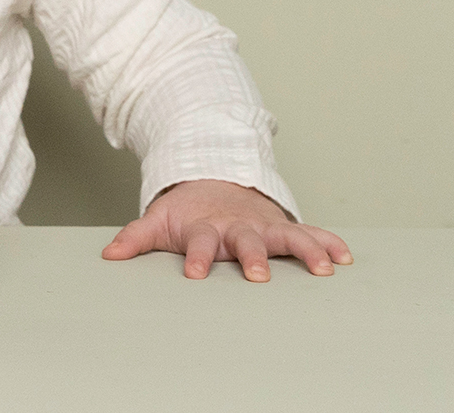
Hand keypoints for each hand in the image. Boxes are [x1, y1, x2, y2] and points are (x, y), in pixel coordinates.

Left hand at [101, 178, 351, 281]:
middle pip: (246, 241)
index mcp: (206, 227)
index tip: (195, 274)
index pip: (199, 243)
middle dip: (252, 257)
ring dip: (304, 251)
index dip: (196, 257)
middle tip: (258, 274)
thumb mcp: (160, 219)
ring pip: (286, 236)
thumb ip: (137, 237)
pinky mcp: (282, 226)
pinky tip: (344, 256)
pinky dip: (327, 242)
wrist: (214, 178)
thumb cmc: (188, 210)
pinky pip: (308, 232)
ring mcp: (262, 225)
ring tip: (323, 268)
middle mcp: (237, 226)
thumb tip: (109, 255)